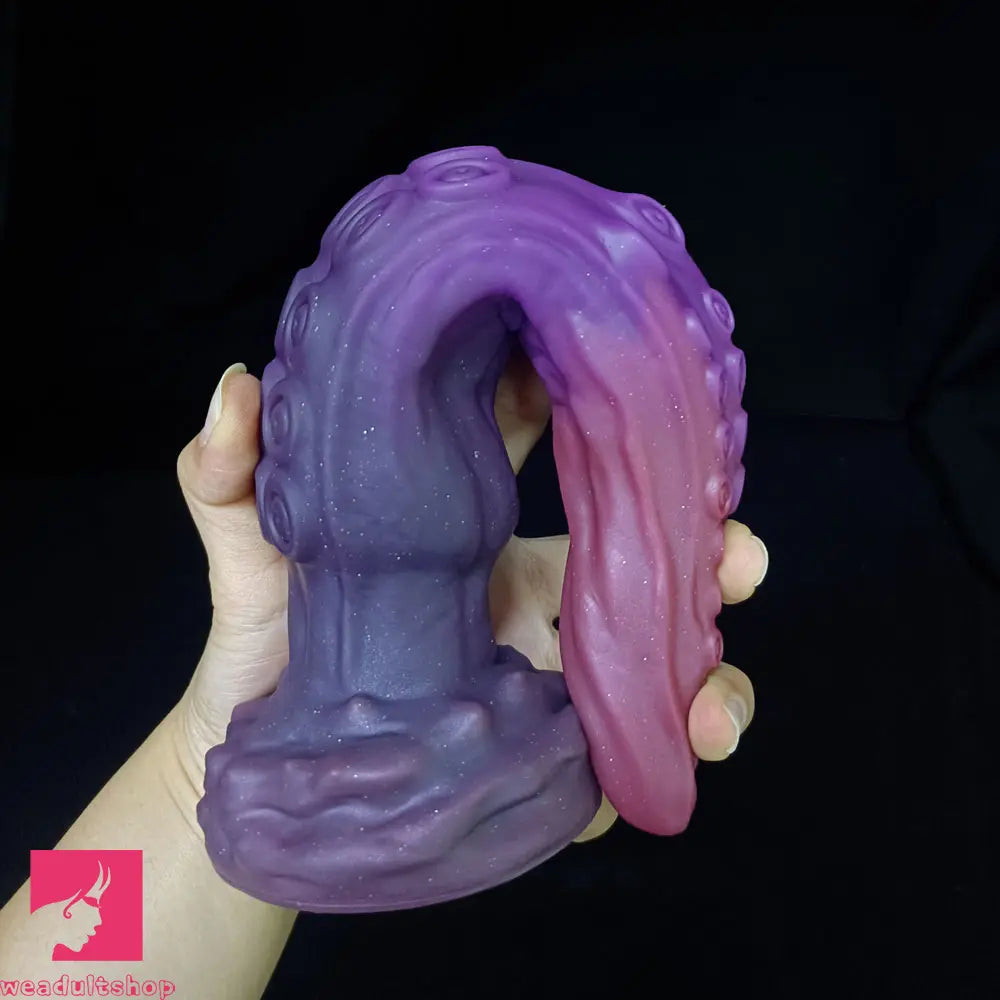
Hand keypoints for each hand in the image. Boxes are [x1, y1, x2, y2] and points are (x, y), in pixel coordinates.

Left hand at [173, 350, 766, 843]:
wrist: (264, 752)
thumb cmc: (271, 631)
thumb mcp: (251, 547)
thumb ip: (230, 472)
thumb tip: (237, 385)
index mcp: (482, 528)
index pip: (557, 456)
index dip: (601, 418)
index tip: (640, 399)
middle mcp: (535, 593)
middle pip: (640, 557)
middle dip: (704, 547)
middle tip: (738, 548)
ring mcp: (548, 674)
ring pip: (657, 661)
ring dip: (709, 671)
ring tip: (712, 696)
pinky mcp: (545, 756)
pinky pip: (621, 758)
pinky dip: (660, 762)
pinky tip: (672, 761)